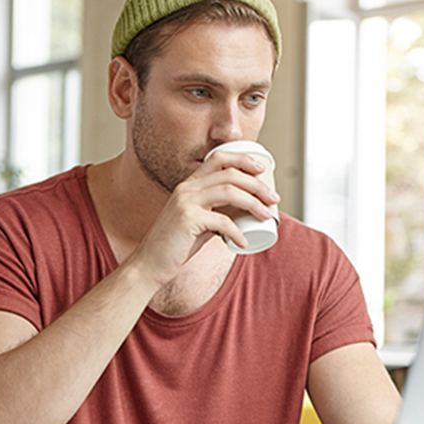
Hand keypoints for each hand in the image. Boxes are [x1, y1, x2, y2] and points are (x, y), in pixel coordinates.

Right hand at [127, 151, 279, 285]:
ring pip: (229, 192)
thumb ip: (216, 212)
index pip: (218, 159)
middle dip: (257, 184)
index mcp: (189, 184)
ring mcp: (185, 202)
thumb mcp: (199, 222)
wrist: (149, 264)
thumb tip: (245, 212)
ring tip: (268, 216)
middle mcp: (186, 188)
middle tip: (274, 198)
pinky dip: (237, 232)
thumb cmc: (177, 245)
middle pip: (230, 174)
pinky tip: (245, 243)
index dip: (243, 160)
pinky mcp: (187, 219)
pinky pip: (221, 221)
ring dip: (254, 203)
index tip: (263, 170)